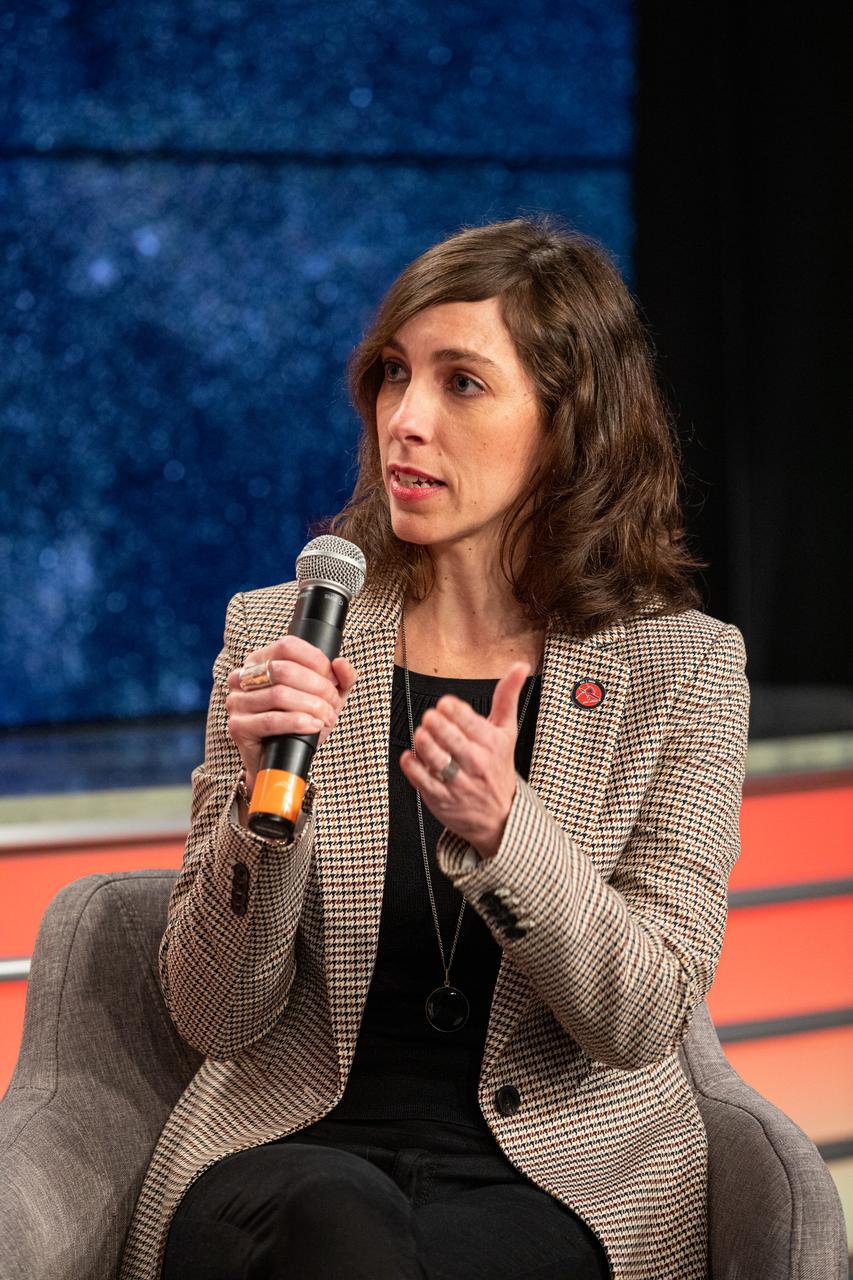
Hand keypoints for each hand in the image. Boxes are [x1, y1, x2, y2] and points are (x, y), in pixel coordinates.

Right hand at [225, 635, 358, 793]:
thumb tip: (341, 663)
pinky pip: (271, 720)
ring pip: (279, 695)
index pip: (287, 645)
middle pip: (285, 670)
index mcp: (260, 660)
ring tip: (326, 718)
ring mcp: (237, 701)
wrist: (282, 761)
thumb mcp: (325, 697)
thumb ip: (340, 678)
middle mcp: (243, 677)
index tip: (333, 679)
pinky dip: (298, 722)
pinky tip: (313, 726)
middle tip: (332, 704)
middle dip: (318, 687)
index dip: (316, 660)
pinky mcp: (237, 726)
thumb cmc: (301, 722)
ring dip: (311, 706)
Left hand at [399, 661, 530, 858]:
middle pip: (448, 736)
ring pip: (433, 756)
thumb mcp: (507, 731)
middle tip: (430, 717)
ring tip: (422, 734)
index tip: (445, 704)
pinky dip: (412, 764)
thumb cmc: (498, 767)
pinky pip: (420, 778)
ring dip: (422, 741)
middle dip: (434, 722)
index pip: (468, 719)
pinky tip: (412, 756)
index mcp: (491, 742)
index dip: (451, 708)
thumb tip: (520, 666)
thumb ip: (507, 696)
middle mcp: (475, 762)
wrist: (500, 816)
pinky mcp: (441, 798)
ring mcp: (457, 782)